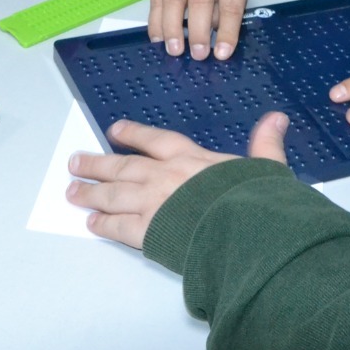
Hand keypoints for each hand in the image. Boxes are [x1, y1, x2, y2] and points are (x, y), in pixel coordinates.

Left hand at [66, 112, 288, 248]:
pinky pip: (118, 227)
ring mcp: (153, 203)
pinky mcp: (149, 231)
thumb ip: (265, 144)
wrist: (244, 230)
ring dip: (91, 193)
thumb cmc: (255, 199)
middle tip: (75, 163)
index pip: (155, 140)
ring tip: (72, 192)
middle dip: (97, 164)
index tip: (114, 131)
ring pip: (113, 194)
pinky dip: (103, 225)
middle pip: (122, 166)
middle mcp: (165, 176)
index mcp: (191, 158)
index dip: (133, 135)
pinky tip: (92, 224)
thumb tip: (277, 118)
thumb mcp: (265, 166)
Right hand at [147, 0, 250, 60]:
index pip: (231, 4)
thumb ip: (226, 11)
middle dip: (197, 32)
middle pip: (200, 0)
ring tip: (174, 51)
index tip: (221, 54)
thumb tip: (214, 44)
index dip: (226, 31)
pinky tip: (158, 39)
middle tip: (197, 55)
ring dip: (172, 29)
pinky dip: (156, 22)